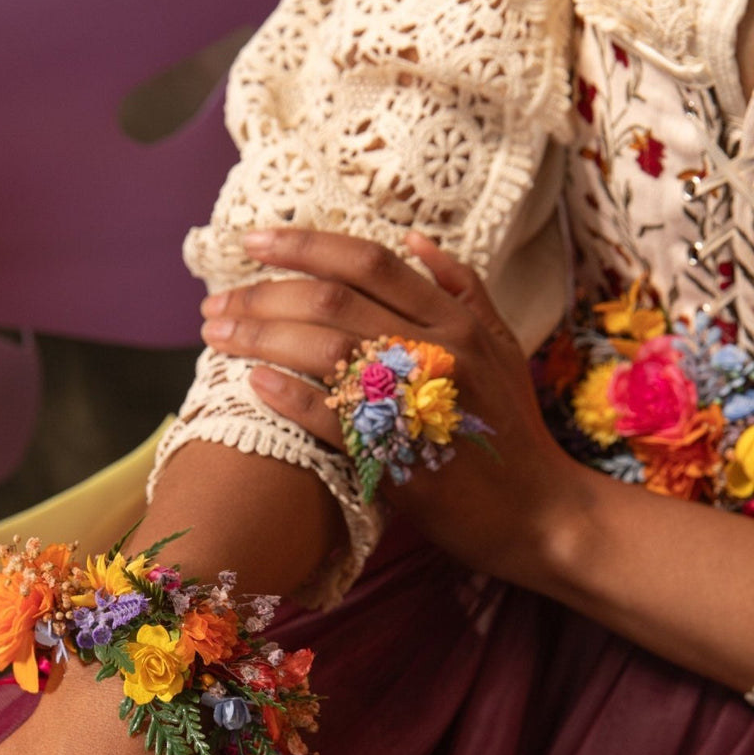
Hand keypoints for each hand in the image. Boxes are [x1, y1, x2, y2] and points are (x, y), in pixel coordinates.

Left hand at [200, 228, 584, 586]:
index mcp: (454, 319)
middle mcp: (436, 349)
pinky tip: (254, 384)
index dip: (304, 245)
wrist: (538, 513)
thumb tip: (414, 240)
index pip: (367, 262)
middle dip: (262, 295)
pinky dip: (290, 396)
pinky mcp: (399, 455)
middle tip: (216, 304)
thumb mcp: (501, 347)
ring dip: (260, 337)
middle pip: (332, 301)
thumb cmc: (511, 434)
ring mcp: (417, 402)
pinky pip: (334, 417)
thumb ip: (462, 289)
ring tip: (217, 337)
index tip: (252, 242)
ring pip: (324, 349)